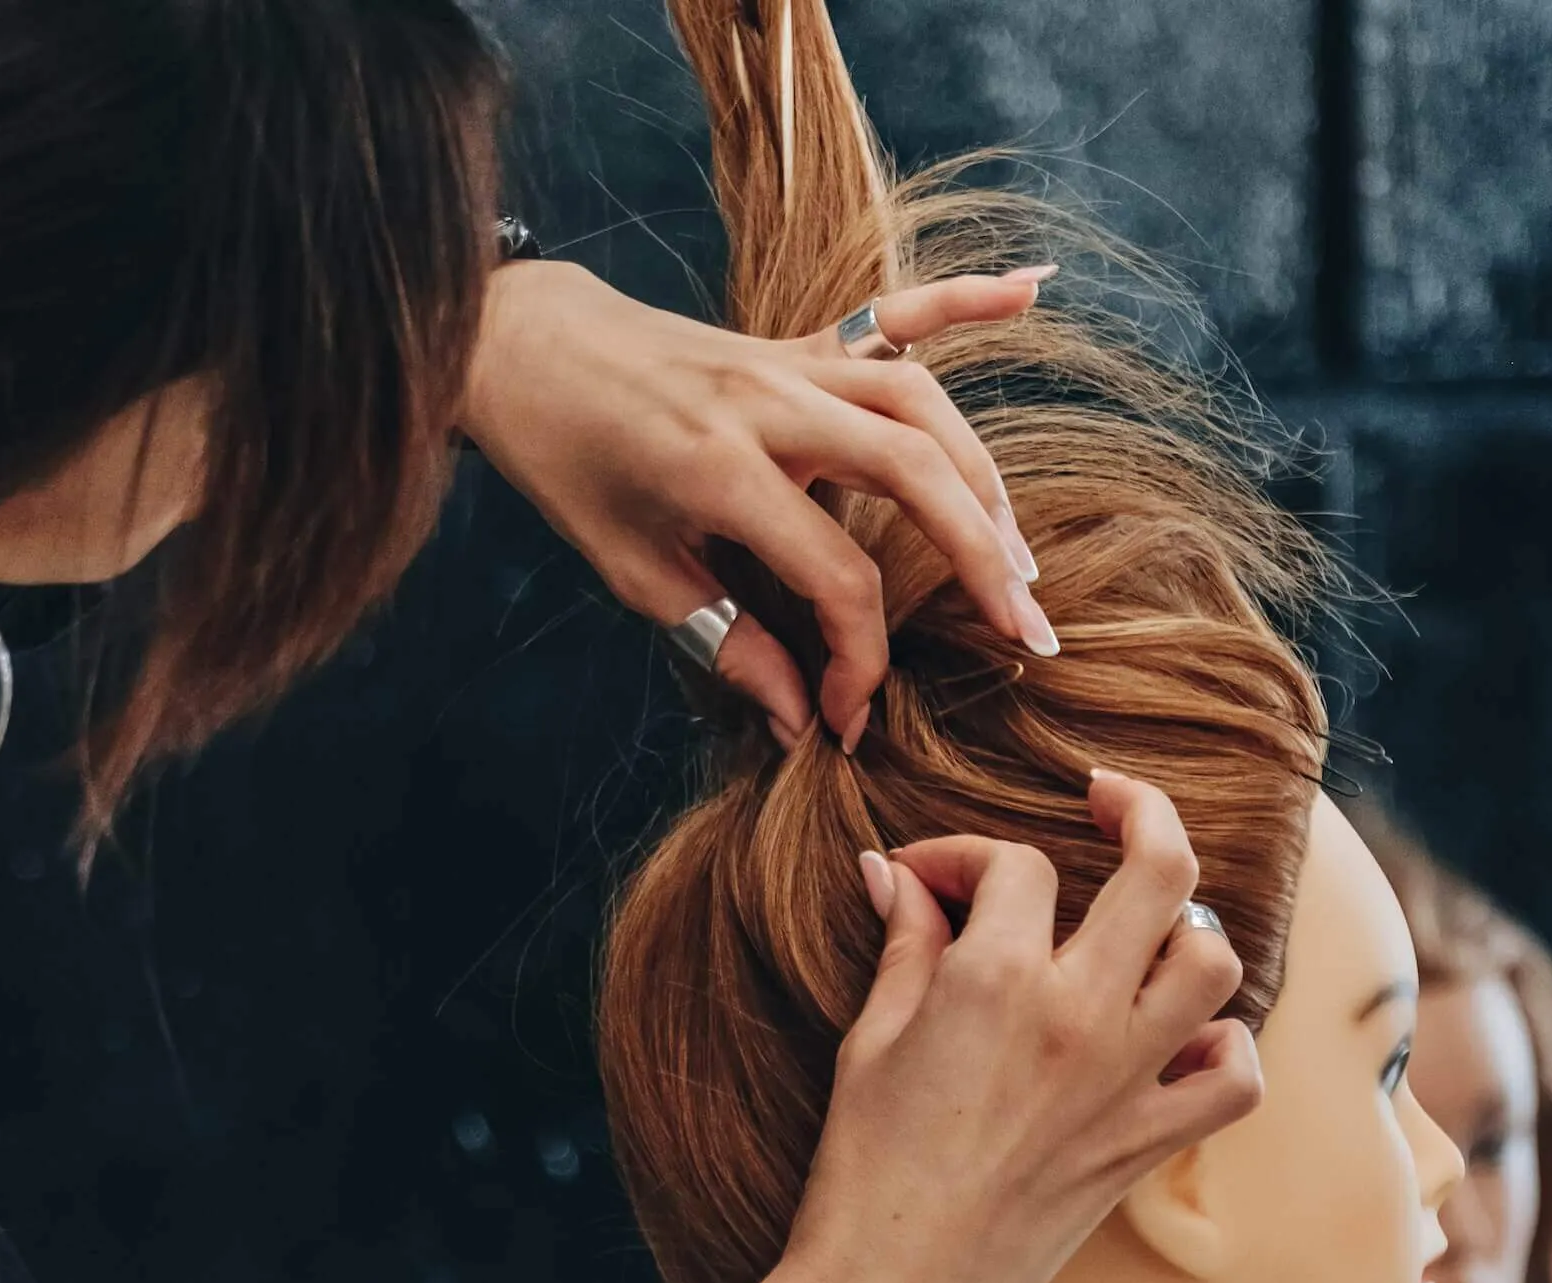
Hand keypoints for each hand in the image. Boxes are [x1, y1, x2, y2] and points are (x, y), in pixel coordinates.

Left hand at [458, 257, 1057, 754]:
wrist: (520, 345)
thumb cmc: (567, 463)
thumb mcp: (631, 569)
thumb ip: (726, 641)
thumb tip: (801, 716)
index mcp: (720, 470)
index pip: (836, 575)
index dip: (858, 660)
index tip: (846, 719)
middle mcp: (771, 405)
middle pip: (914, 474)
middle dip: (982, 561)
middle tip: (1028, 637)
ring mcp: (789, 361)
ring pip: (921, 405)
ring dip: (985, 480)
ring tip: (1016, 561)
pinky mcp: (795, 340)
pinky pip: (893, 312)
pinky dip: (965, 299)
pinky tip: (1031, 294)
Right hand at [754, 773, 1263, 1282]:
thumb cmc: (860, 1169)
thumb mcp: (867, 1041)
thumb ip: (903, 945)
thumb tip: (895, 875)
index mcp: (996, 978)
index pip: (1016, 864)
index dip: (967, 855)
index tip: (927, 881)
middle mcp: (1077, 1015)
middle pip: (1160, 869)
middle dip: (1139, 811)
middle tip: (1109, 801)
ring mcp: (1124, 1081)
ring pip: (1214, 963)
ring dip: (1186, 932)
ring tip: (1142, 934)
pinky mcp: (1144, 1146)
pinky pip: (1233, 1078)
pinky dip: (1221, 1050)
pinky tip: (1178, 1041)